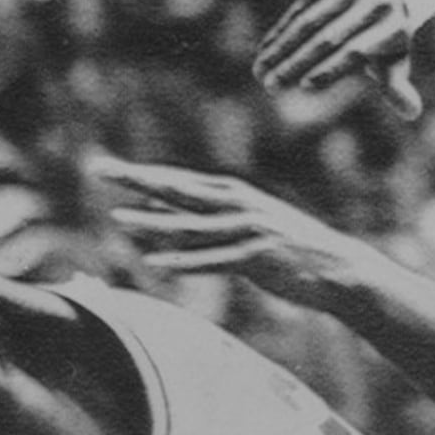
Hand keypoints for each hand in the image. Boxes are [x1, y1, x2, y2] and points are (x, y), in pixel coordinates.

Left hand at [93, 159, 372, 313]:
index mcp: (232, 194)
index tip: (105, 167)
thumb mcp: (244, 224)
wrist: (336, 268)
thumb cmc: (286, 249)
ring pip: (189, 226)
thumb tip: (157, 212)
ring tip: (118, 219)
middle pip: (175, 191)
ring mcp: (246, 230)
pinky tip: (156, 262)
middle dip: (134, 180)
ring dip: (152, 222)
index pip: (176, 180)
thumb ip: (203, 218)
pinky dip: (182, 261)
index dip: (138, 175)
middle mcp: (236, 205)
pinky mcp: (255, 258)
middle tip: (99, 170)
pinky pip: (212, 260)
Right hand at [254, 0, 421, 120]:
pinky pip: (302, 4)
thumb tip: (412, 113)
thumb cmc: (389, 30)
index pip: (356, 50)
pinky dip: (282, 28)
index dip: (330, 68)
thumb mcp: (397, 55)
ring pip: (308, 21)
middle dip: (295, 63)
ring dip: (280, 48)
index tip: (304, 86)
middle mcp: (372, 1)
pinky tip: (267, 48)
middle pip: (328, 37)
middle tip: (269, 86)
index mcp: (392, 25)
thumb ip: (396, 84)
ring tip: (259, 71)